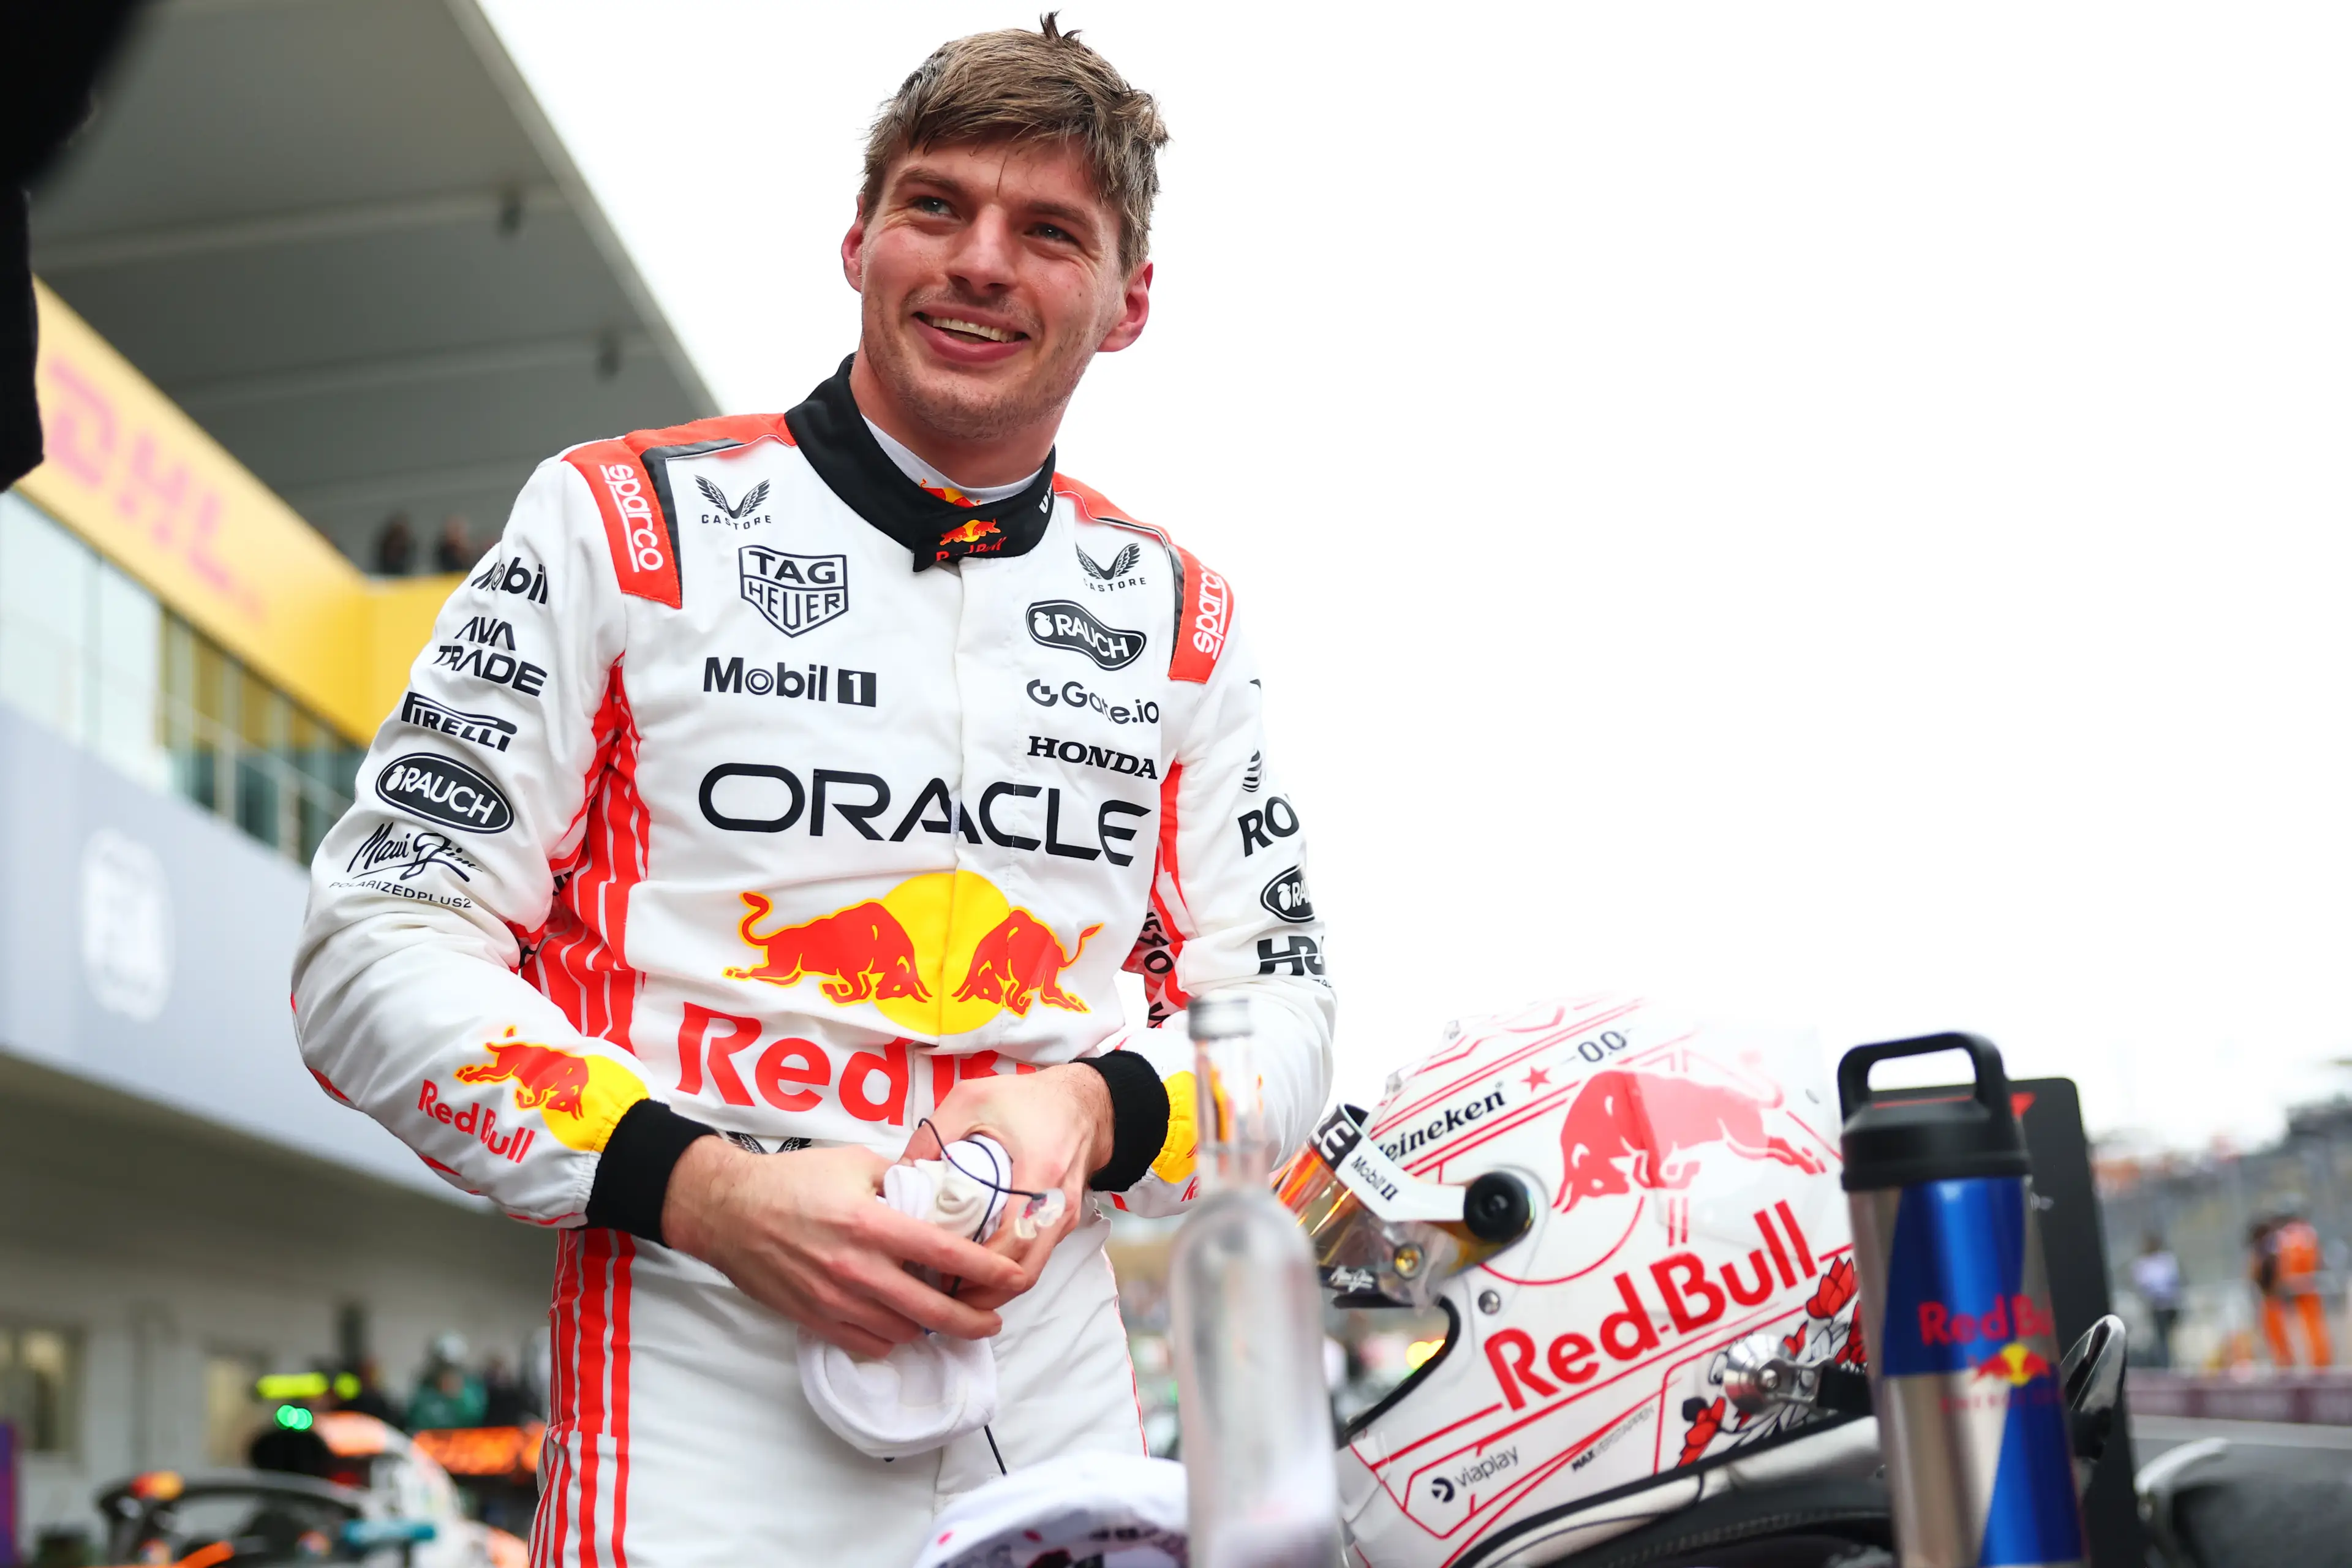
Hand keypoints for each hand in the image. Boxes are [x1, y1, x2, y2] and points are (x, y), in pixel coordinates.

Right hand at [661, 1137, 1022, 1357]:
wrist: (728, 1211)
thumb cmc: (793, 1181)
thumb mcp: (856, 1164)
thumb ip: (902, 1181)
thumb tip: (941, 1193)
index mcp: (871, 1224)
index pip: (945, 1253)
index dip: (988, 1270)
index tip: (1016, 1278)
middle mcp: (856, 1268)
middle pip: (931, 1310)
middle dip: (972, 1321)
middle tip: (992, 1321)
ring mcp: (834, 1300)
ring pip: (901, 1332)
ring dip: (928, 1328)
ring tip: (943, 1316)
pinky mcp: (814, 1319)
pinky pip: (866, 1343)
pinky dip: (890, 1338)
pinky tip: (898, 1323)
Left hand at [906, 1064, 1112, 1312]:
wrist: (1085, 1102)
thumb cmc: (1029, 1100)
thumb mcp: (972, 1100)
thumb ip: (933, 1135)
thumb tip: (897, 1177)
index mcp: (1039, 1174)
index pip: (1010, 1243)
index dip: (972, 1267)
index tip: (935, 1271)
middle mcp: (1057, 1206)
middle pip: (1023, 1273)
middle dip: (981, 1293)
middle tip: (938, 1294)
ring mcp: (1064, 1219)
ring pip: (1030, 1272)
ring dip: (993, 1286)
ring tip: (951, 1286)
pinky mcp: (1062, 1223)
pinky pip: (1035, 1258)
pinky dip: (1005, 1269)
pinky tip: (974, 1264)